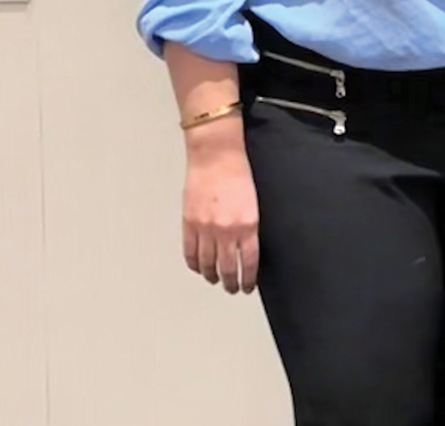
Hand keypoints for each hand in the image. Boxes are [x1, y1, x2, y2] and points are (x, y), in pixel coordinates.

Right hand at [182, 123, 259, 293]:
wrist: (217, 156)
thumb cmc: (239, 173)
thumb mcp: (255, 203)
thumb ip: (250, 227)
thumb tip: (248, 248)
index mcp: (248, 225)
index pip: (249, 262)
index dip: (248, 278)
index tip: (247, 286)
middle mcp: (226, 230)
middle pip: (228, 267)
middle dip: (231, 282)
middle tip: (232, 288)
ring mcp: (205, 228)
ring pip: (207, 263)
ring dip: (212, 276)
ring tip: (216, 281)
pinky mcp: (189, 223)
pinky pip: (190, 252)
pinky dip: (194, 264)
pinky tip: (198, 268)